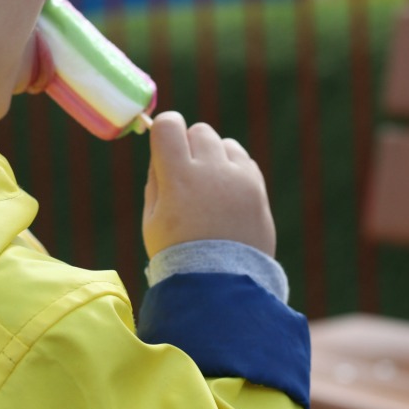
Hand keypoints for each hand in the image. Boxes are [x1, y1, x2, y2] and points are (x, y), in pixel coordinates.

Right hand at [142, 111, 275, 258]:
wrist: (221, 283)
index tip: (165, 143)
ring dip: (214, 156)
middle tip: (187, 174)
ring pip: (223, 143)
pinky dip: (233, 169)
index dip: (165, 129)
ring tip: (210, 188)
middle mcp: (211, 170)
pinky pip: (243, 159)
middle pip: (199, 130)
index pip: (169, 125)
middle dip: (190, 146)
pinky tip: (226, 193)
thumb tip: (162, 154)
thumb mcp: (151, 218)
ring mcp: (238, 178)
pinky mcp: (257, 187)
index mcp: (178, 177)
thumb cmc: (178, 252)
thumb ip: (156, 180)